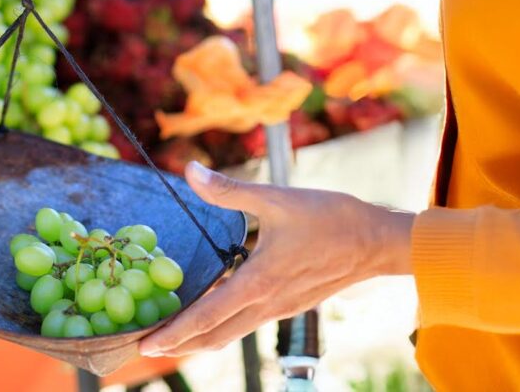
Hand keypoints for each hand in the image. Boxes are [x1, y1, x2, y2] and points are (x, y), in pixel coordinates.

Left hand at [139, 161, 415, 356]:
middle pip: (213, 337)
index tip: (143, 345)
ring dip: (199, 338)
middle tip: (143, 346)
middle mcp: (266, 305)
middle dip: (177, 344)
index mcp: (257, 283)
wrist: (376, 242)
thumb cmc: (331, 218)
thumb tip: (191, 172)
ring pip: (231, 333)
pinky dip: (222, 326)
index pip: (206, 317)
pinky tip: (214, 313)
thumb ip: (230, 190)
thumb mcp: (277, 198)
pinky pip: (247, 323)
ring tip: (171, 335)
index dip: (172, 333)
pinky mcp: (289, 305)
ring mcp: (279, 309)